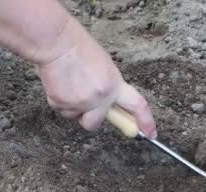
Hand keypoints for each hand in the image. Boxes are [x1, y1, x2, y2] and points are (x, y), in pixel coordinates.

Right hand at [36, 18, 155, 137]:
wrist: (56, 43)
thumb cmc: (80, 50)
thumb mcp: (106, 68)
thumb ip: (110, 88)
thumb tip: (110, 105)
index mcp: (115, 85)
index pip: (137, 106)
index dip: (145, 122)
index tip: (149, 133)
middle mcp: (100, 98)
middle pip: (97, 123)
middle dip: (93, 118)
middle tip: (88, 106)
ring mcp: (80, 103)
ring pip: (78, 117)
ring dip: (75, 108)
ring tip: (71, 86)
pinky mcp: (61, 105)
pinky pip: (64, 111)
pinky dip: (62, 102)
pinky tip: (61, 85)